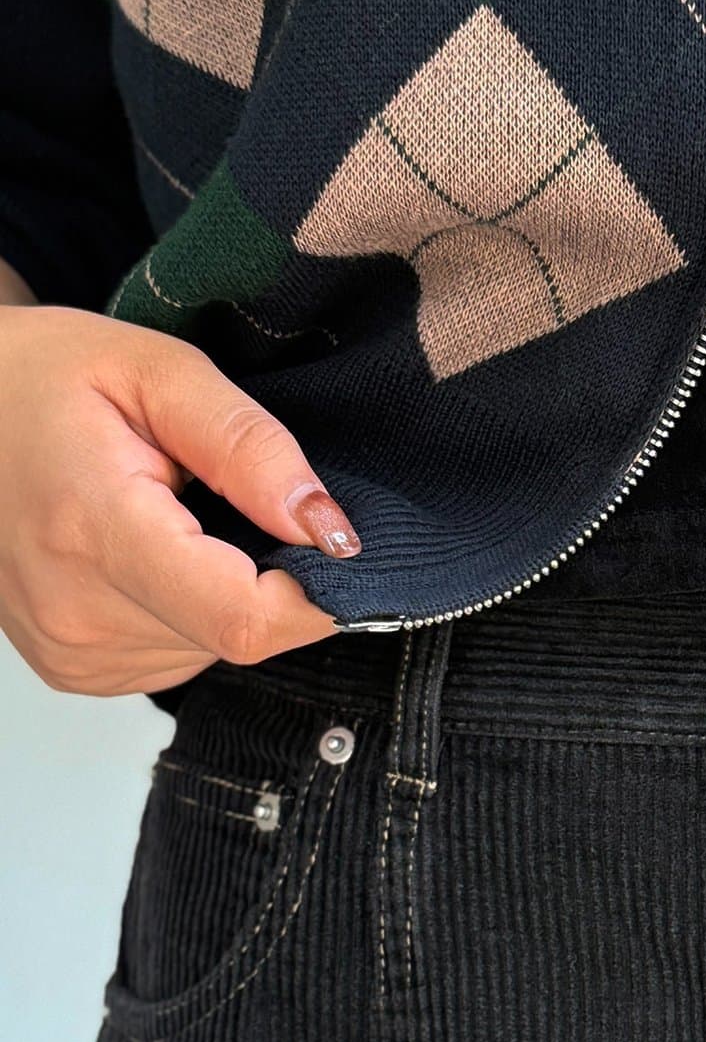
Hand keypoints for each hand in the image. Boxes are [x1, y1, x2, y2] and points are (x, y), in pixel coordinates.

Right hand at [0, 303, 355, 697]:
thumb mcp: (156, 372)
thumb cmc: (42, 380)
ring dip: (223, 592)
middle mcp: (76, 611)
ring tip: (173, 523)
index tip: (328, 546)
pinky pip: (180, 656)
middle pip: (239, 635)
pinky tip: (150, 557)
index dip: (314, 594)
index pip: (245, 619)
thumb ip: (249, 447)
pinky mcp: (75, 669)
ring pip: (215, 650)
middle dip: (265, 577)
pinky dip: (189, 611)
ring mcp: (72, 651)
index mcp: (95, 531)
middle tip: (220, 503)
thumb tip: (327, 528)